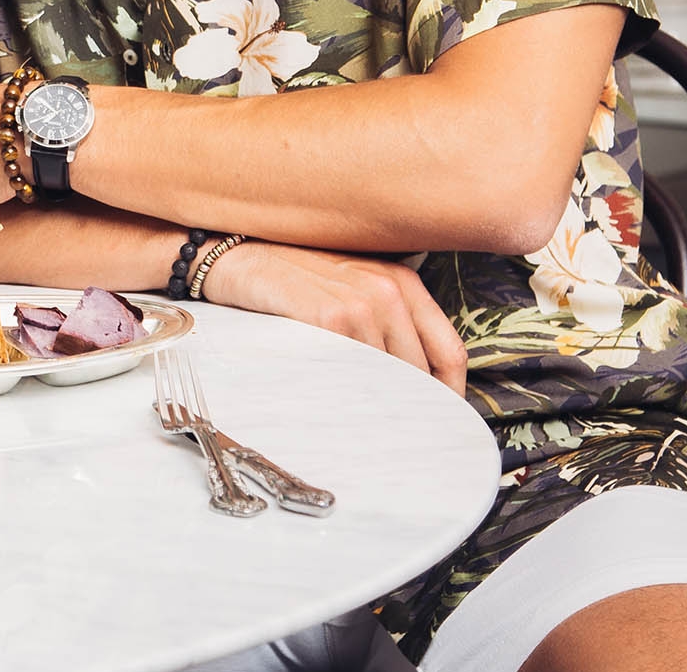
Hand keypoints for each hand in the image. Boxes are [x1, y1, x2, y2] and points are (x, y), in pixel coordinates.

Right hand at [199, 239, 467, 395]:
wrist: (237, 254)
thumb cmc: (295, 277)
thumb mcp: (353, 287)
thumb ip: (386, 324)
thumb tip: (415, 387)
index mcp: (404, 282)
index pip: (449, 353)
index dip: (448, 396)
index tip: (435, 420)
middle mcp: (389, 289)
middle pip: (421, 373)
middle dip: (409, 406)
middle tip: (391, 431)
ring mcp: (361, 302)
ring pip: (390, 378)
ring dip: (377, 405)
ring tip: (358, 418)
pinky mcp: (329, 316)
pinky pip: (355, 373)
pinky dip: (349, 394)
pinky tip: (333, 397)